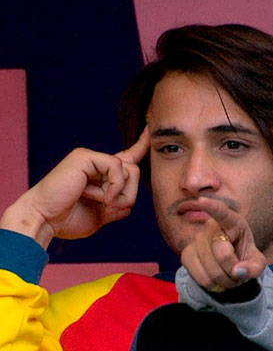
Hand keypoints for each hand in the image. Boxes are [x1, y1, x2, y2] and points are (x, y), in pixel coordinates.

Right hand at [0, 129, 148, 248]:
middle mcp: (96, 163)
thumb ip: (118, 206)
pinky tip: (101, 197)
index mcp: (100, 175)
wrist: (44, 221)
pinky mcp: (85, 157)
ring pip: (130, 170)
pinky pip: (117, 167)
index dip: (140, 145)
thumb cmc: (67, 220)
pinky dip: (115, 187)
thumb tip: (130, 203)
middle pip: (134, 171)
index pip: (126, 157)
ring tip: (102, 203)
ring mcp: (90, 158)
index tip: (150, 130)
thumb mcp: (101, 215)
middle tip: (110, 208)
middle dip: (130, 195)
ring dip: (122, 194)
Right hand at [181, 197, 266, 291]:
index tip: (201, 200)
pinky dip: (212, 285)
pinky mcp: (186, 255)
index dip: (212, 208)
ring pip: (212, 270)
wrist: (229, 266)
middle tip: (238, 274)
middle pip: (223, 254)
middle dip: (234, 271)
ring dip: (225, 281)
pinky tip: (216, 280)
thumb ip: (254, 268)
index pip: (222, 213)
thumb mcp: (257, 263)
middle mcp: (211, 227)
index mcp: (233, 222)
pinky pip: (201, 278)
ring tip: (229, 277)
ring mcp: (196, 240)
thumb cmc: (245, 258)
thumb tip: (237, 271)